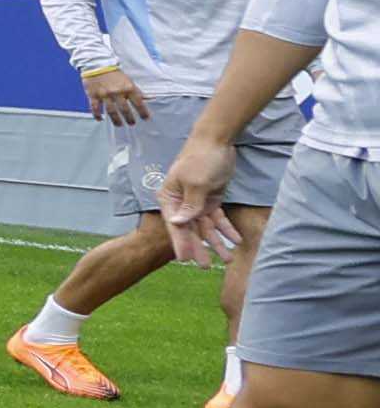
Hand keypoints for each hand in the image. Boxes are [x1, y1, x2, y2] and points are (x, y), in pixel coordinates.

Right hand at [85, 67, 152, 126]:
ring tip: (119, 125)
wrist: (97, 64)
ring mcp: (104, 95)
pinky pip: (95, 108)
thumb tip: (150, 98)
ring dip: (116, 120)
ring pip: (111, 111)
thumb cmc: (113, 73)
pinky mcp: (93, 95)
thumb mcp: (128, 81)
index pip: (138, 103)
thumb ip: (137, 91)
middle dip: (129, 118)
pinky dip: (97, 115)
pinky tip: (100, 119)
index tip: (146, 118)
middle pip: (125, 109)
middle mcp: (117, 92)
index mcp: (128, 87)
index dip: (143, 112)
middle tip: (132, 123)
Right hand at [161, 149, 244, 270]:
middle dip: (200, 248)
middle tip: (207, 266)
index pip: (175, 225)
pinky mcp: (211, 199)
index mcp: (170, 198)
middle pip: (190, 230)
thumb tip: (178, 223)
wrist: (217, 141)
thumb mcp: (196, 183)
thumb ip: (189, 205)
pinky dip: (227, 229)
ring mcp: (196, 202)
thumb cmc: (201, 159)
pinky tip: (236, 240)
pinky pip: (218, 219)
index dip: (181, 243)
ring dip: (217, 242)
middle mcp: (181, 203)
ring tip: (228, 258)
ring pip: (206, 227)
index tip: (186, 260)